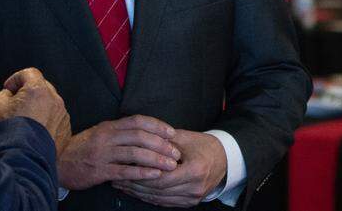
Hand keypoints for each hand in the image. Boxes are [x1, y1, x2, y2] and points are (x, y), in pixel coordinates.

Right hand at [0, 68, 71, 153]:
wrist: (24, 160)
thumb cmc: (9, 132)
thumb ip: (4, 94)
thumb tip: (11, 95)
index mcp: (39, 90)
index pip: (30, 73)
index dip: (16, 79)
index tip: (8, 89)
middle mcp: (55, 100)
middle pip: (43, 87)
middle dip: (29, 92)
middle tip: (16, 104)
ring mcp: (63, 116)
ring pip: (51, 104)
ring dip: (40, 107)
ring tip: (26, 121)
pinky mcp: (66, 131)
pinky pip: (56, 119)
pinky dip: (47, 121)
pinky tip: (35, 132)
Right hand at [59, 115, 180, 190]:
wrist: (57, 162)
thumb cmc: (82, 149)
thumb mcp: (99, 133)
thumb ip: (119, 132)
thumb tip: (146, 132)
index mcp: (109, 126)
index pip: (137, 121)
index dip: (157, 125)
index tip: (172, 132)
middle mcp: (106, 137)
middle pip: (139, 136)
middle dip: (161, 144)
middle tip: (176, 152)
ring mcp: (102, 154)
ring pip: (134, 153)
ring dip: (156, 159)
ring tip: (171, 165)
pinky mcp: (98, 171)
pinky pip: (124, 171)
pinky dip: (141, 173)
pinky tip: (154, 175)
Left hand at [113, 129, 227, 207]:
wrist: (224, 159)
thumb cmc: (203, 145)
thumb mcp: (185, 138)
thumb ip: (163, 140)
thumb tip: (138, 141)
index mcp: (195, 170)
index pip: (161, 176)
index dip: (141, 174)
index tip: (125, 167)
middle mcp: (195, 187)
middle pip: (158, 190)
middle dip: (135, 184)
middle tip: (117, 178)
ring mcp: (193, 197)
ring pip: (159, 198)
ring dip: (139, 193)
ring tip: (122, 185)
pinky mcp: (190, 203)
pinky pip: (165, 202)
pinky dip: (149, 197)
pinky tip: (136, 191)